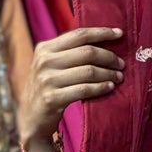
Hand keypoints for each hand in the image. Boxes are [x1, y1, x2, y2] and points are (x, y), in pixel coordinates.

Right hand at [17, 26, 123, 151]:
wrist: (31, 118)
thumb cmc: (48, 88)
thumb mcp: (50, 65)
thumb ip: (68, 52)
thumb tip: (103, 40)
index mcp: (44, 48)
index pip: (78, 34)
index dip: (102, 33)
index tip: (120, 33)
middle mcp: (44, 62)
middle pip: (87, 52)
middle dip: (109, 57)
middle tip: (121, 64)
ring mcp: (47, 80)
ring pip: (88, 71)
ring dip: (108, 73)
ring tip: (118, 77)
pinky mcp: (52, 98)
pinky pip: (84, 90)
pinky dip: (101, 87)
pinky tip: (110, 87)